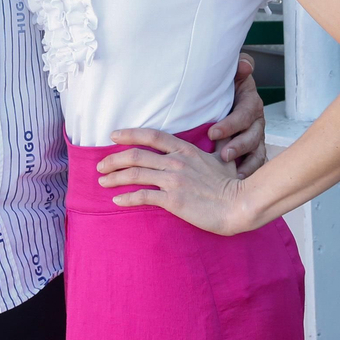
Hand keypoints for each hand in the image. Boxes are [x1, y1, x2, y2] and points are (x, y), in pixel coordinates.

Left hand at [96, 129, 252, 234]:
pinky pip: (143, 196)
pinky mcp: (173, 200)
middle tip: (100, 166)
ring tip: (102, 182)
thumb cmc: (232, 184)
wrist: (239, 205)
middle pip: (136, 155)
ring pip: (135, 174)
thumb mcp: (221, 159)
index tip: (113, 135)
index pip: (151, 135)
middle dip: (113, 159)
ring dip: (115, 177)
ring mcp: (174, 180)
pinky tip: (117, 201)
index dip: (130, 134)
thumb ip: (211, 149)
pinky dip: (127, 198)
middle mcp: (176, 162)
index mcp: (186, 150)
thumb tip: (214, 139)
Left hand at [208, 53, 266, 176]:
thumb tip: (244, 64)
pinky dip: (249, 174)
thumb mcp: (233, 76)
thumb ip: (240, 68)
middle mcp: (257, 123)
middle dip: (238, 147)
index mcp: (250, 104)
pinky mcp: (254, 153)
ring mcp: (257, 139)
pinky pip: (256, 165)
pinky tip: (238, 184)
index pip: (244, 114)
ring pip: (257, 153)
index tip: (213, 132)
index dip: (231, 124)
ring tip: (234, 175)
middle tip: (223, 155)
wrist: (231, 99)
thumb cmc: (228, 89)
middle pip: (252, 137)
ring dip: (246, 164)